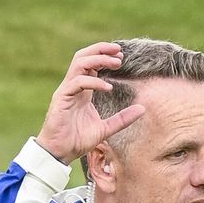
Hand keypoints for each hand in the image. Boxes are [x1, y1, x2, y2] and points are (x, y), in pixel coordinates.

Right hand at [34, 42, 146, 164]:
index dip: (105, 56)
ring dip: (98, 59)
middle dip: (100, 50)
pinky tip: (108, 87)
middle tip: (119, 51)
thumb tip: (143, 109)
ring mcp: (66, 91)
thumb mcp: (106, 128)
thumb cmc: (78, 140)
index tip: (121, 56)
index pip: (91, 64)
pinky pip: (77, 83)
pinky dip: (93, 81)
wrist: (60, 152)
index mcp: (83, 90)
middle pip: (83, 57)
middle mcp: (74, 86)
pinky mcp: (61, 98)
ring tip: (116, 63)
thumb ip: (123, 118)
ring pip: (79, 64)